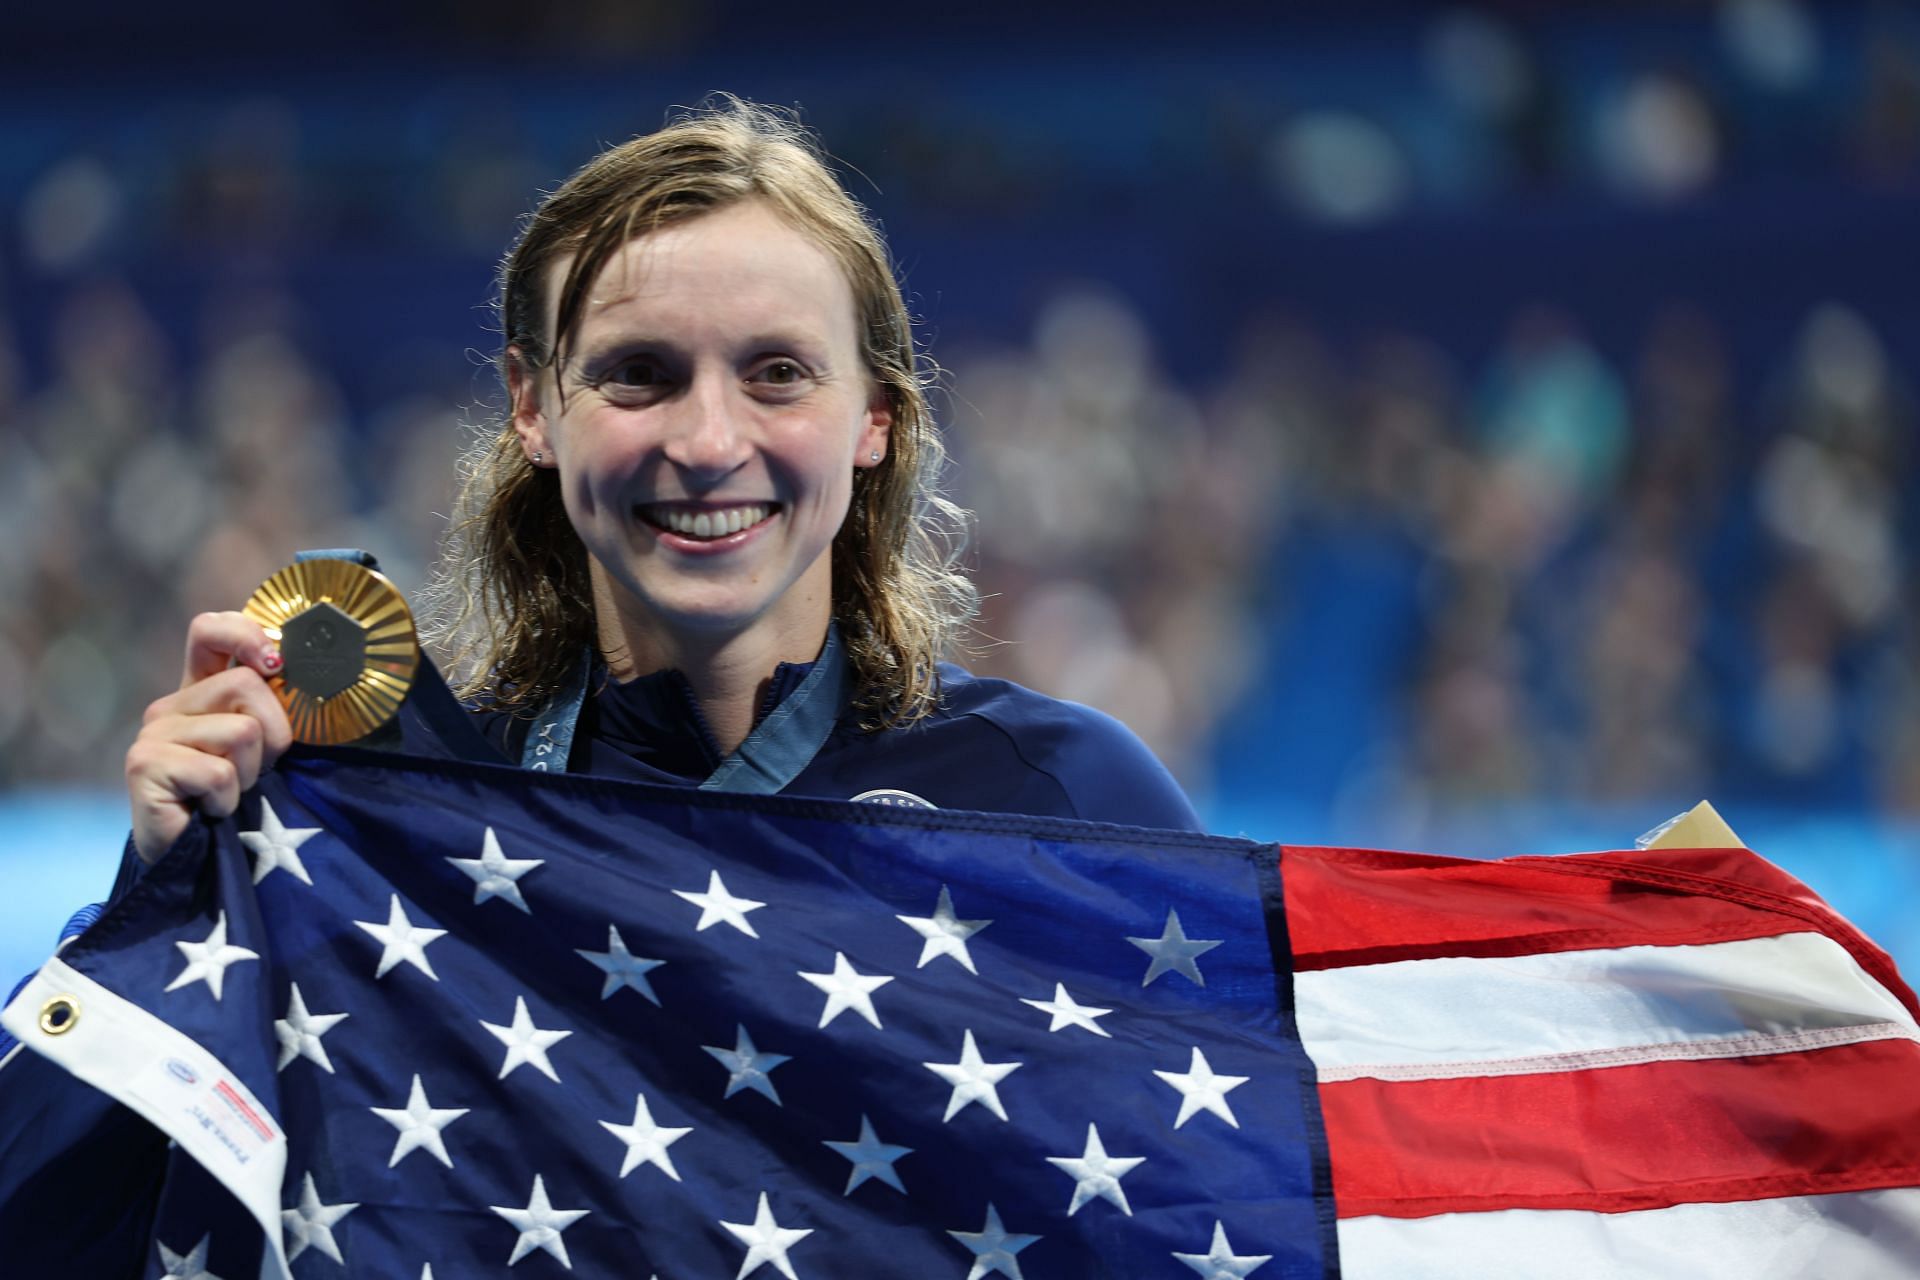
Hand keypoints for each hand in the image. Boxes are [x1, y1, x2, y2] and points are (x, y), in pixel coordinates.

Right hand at [125, 612, 293, 863]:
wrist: (200, 869)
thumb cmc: (246, 807)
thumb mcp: (269, 750)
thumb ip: (277, 708)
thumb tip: (301, 669)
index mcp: (202, 692)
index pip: (210, 630)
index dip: (246, 633)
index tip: (276, 662)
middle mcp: (172, 705)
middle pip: (247, 684)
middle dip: (275, 735)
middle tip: (256, 772)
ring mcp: (153, 734)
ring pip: (242, 731)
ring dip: (253, 773)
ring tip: (232, 795)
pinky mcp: (145, 765)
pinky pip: (219, 772)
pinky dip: (229, 799)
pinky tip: (211, 812)